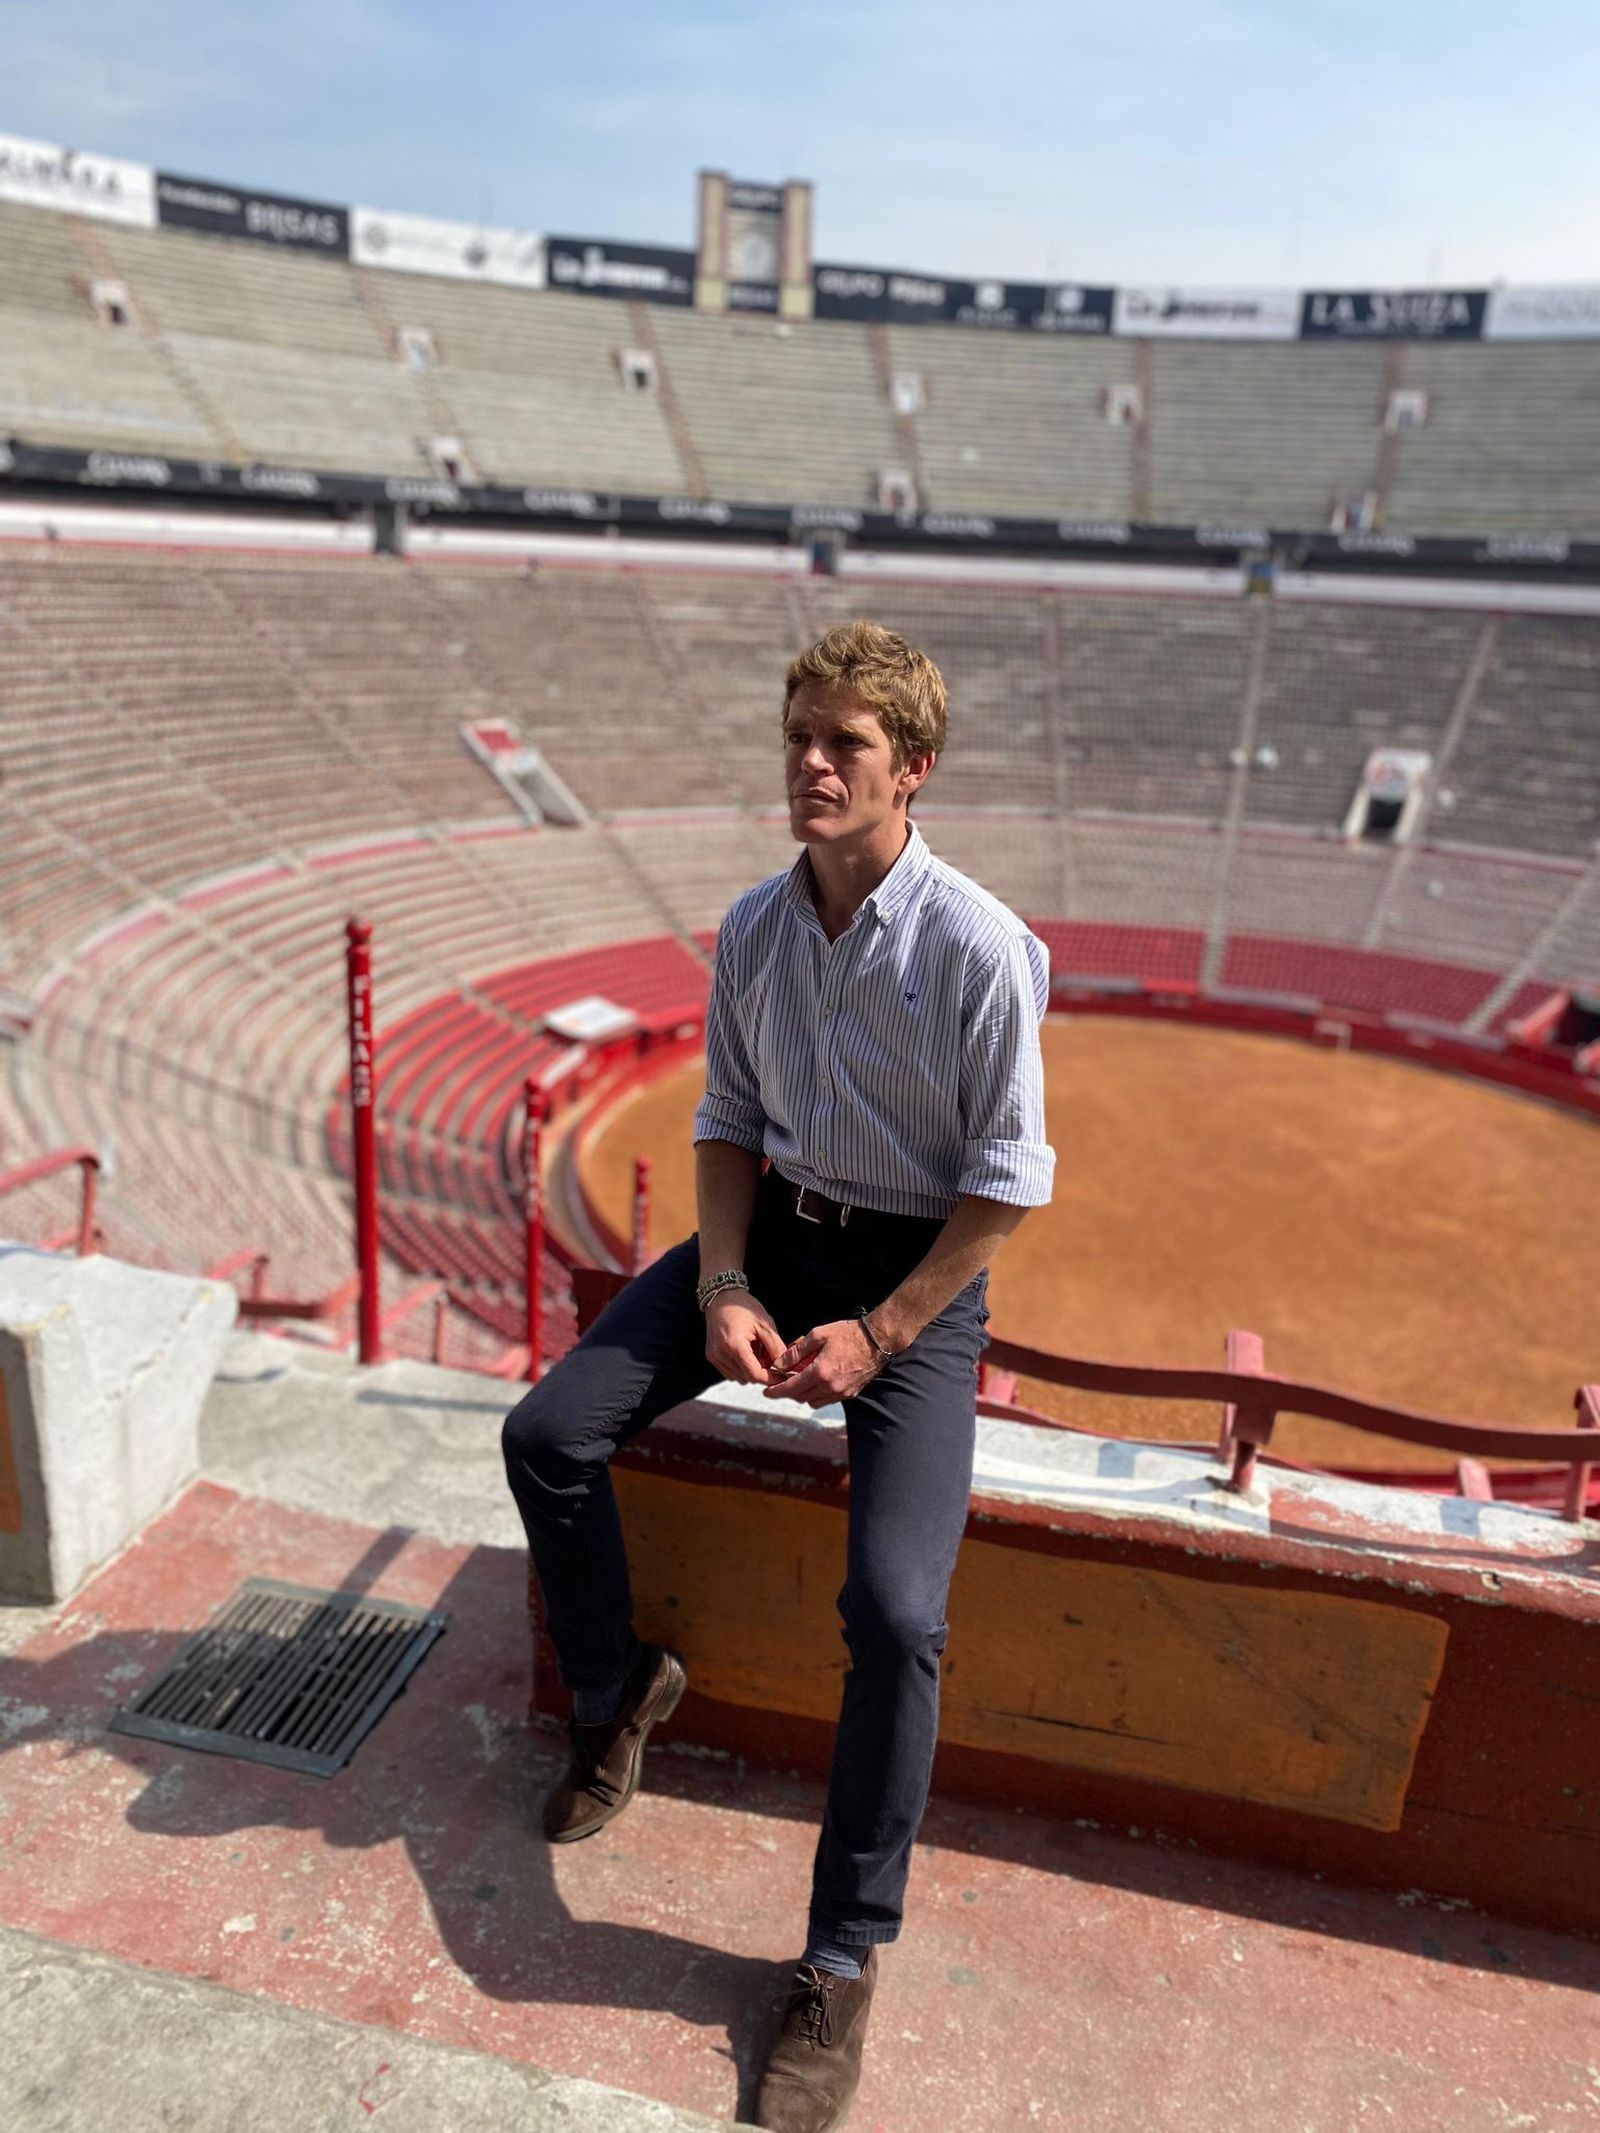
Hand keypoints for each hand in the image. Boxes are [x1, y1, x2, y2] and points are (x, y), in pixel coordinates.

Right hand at [705, 1292, 786, 1383]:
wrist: (722, 1297)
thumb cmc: (743, 1307)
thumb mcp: (765, 1325)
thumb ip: (776, 1348)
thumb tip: (785, 1367)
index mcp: (734, 1345)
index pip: (755, 1374)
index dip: (771, 1378)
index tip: (783, 1376)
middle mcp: (720, 1354)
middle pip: (747, 1378)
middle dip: (762, 1372)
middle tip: (771, 1357)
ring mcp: (714, 1357)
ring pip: (739, 1378)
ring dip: (751, 1370)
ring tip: (757, 1351)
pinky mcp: (711, 1356)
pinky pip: (730, 1372)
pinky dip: (741, 1367)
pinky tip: (746, 1352)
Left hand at [763, 1318, 888, 1406]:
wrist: (877, 1340)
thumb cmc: (848, 1334)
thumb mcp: (818, 1335)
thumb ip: (796, 1352)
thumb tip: (779, 1364)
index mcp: (820, 1372)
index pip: (791, 1388)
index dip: (776, 1392)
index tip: (766, 1393)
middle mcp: (830, 1386)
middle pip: (801, 1397)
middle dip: (789, 1391)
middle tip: (782, 1382)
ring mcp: (841, 1392)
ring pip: (814, 1401)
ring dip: (803, 1394)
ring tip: (800, 1381)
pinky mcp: (850, 1394)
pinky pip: (827, 1400)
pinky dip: (818, 1394)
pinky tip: (817, 1381)